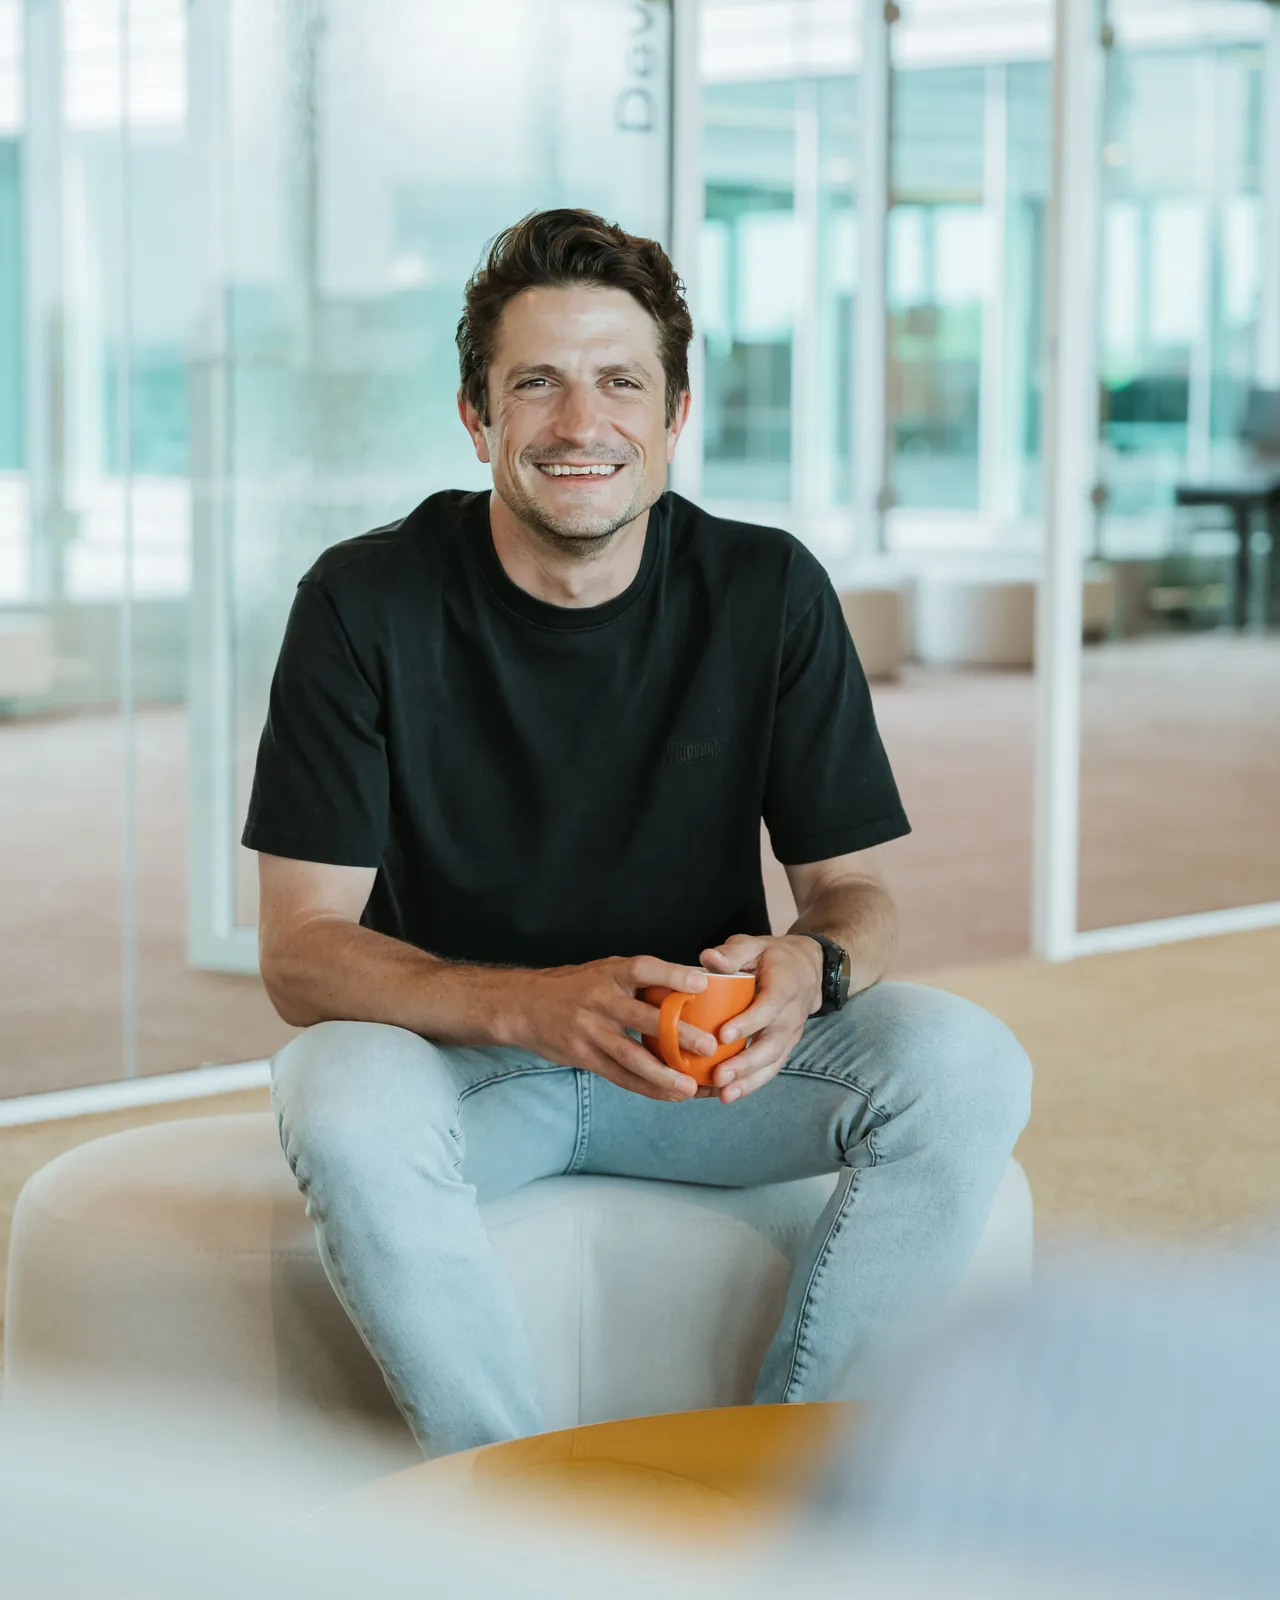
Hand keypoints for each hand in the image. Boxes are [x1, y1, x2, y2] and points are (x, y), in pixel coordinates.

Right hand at [512, 956, 721, 1101]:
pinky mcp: (583, 1055)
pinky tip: (670, 1095)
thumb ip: (641, 980)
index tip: (702, 984)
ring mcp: (590, 1030)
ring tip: (691, 1087)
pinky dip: (646, 1087)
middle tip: (709, 1045)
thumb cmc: (577, 986)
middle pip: (643, 1018)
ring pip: (630, 1056)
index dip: (672, 975)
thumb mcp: (605, 970)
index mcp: (610, 973)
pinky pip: (618, 1075)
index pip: (643, 969)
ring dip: (663, 1073)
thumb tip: (694, 985)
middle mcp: (600, 1000)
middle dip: (678, 1034)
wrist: (524, 1005)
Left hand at [698, 934, 823, 1103]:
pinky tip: (726, 1096)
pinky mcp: (784, 1047)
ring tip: (724, 1095)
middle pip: (772, 1044)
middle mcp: (791, 1015)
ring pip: (772, 1062)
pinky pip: (770, 1069)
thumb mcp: (754, 944)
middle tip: (719, 1076)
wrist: (807, 970)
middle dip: (746, 1063)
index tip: (723, 1034)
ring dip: (749, 1081)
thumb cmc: (772, 957)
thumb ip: (733, 952)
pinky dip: (751, 1085)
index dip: (748, 1022)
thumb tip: (708, 958)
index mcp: (785, 986)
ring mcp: (790, 1035)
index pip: (769, 1007)